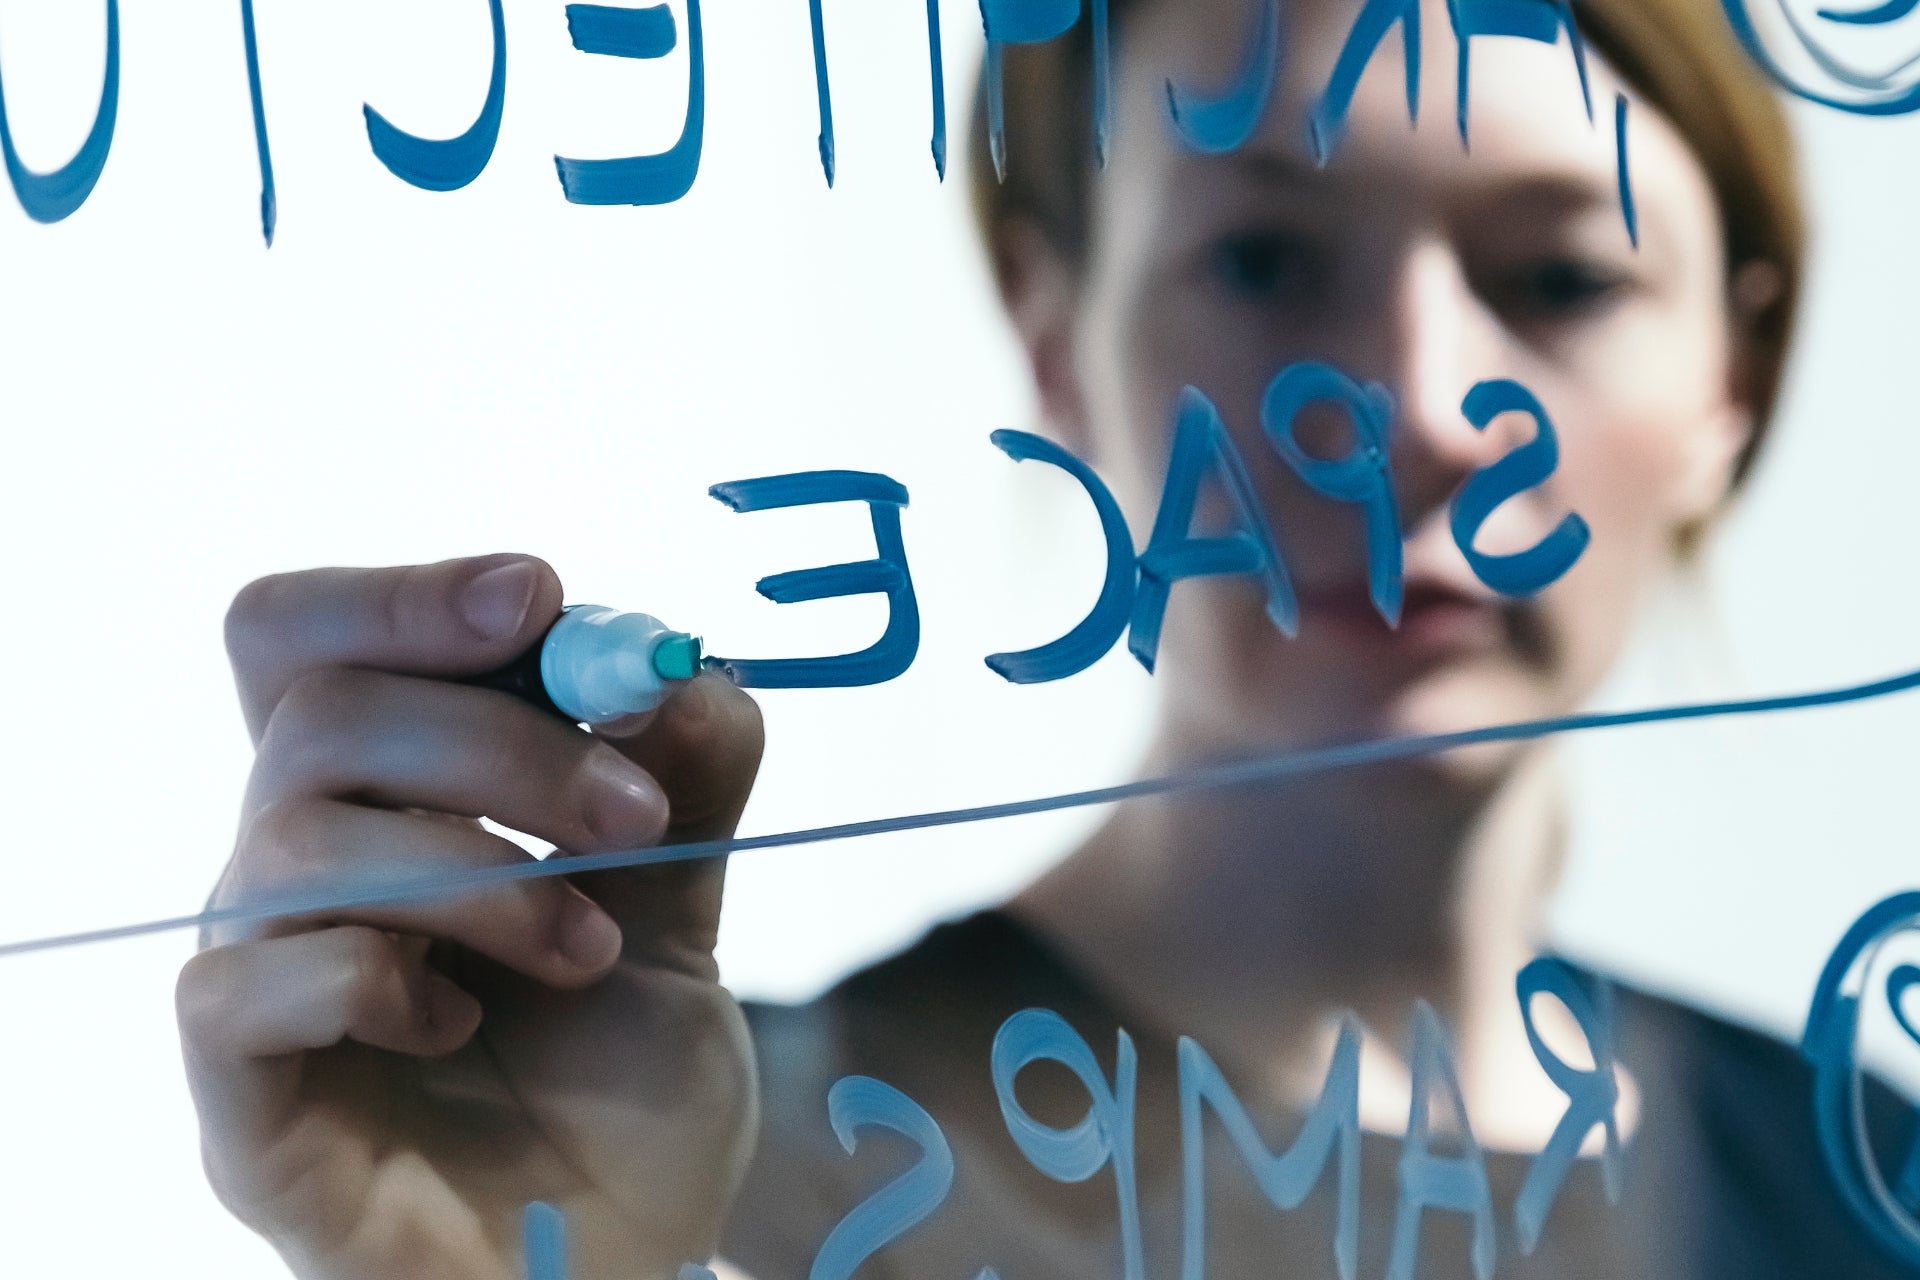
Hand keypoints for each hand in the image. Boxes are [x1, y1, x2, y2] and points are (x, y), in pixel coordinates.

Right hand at [177, 555, 764, 1279]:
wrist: (622, 1257)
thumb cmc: (621, 1087)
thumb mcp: (685, 912)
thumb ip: (685, 785)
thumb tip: (686, 661)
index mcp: (385, 802)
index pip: (309, 641)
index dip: (405, 596)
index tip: (543, 596)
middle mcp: (298, 875)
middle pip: (316, 715)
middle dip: (501, 740)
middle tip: (633, 815)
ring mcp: (261, 987)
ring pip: (293, 838)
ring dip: (479, 874)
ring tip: (592, 950)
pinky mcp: (244, 1110)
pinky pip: (240, 989)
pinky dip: (374, 975)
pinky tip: (462, 1023)